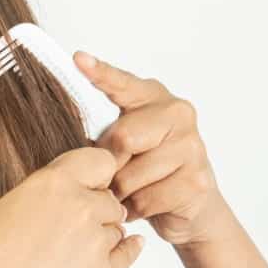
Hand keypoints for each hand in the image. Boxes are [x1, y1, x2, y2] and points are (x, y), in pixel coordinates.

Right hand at [0, 146, 145, 267]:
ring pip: (116, 230)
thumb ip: (54, 191)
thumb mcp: (14, 204)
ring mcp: (95, 243)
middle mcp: (80, 208)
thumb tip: (88, 189)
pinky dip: (121, 254)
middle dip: (98, 212)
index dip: (96, 177)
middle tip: (69, 230)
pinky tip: (100, 257)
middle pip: (111, 201)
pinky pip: (127, 254)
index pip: (102, 161)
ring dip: (100, 239)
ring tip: (64, 256)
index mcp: (54, 184)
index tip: (90, 188)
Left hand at [73, 50, 228, 246]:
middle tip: (113, 173)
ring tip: (129, 190)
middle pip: (123, 137)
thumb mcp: (123, 143)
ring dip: (120, 191)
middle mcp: (177, 114)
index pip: (122, 83)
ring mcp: (191, 146)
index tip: (79, 59)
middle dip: (109, 163)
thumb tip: (70, 132)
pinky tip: (143, 203)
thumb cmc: (146, 170)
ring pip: (131, 175)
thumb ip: (104, 132)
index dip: (100, 73)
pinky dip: (135, 208)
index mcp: (152, 97)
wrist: (192, 207)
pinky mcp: (197, 180)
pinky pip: (146, 199)